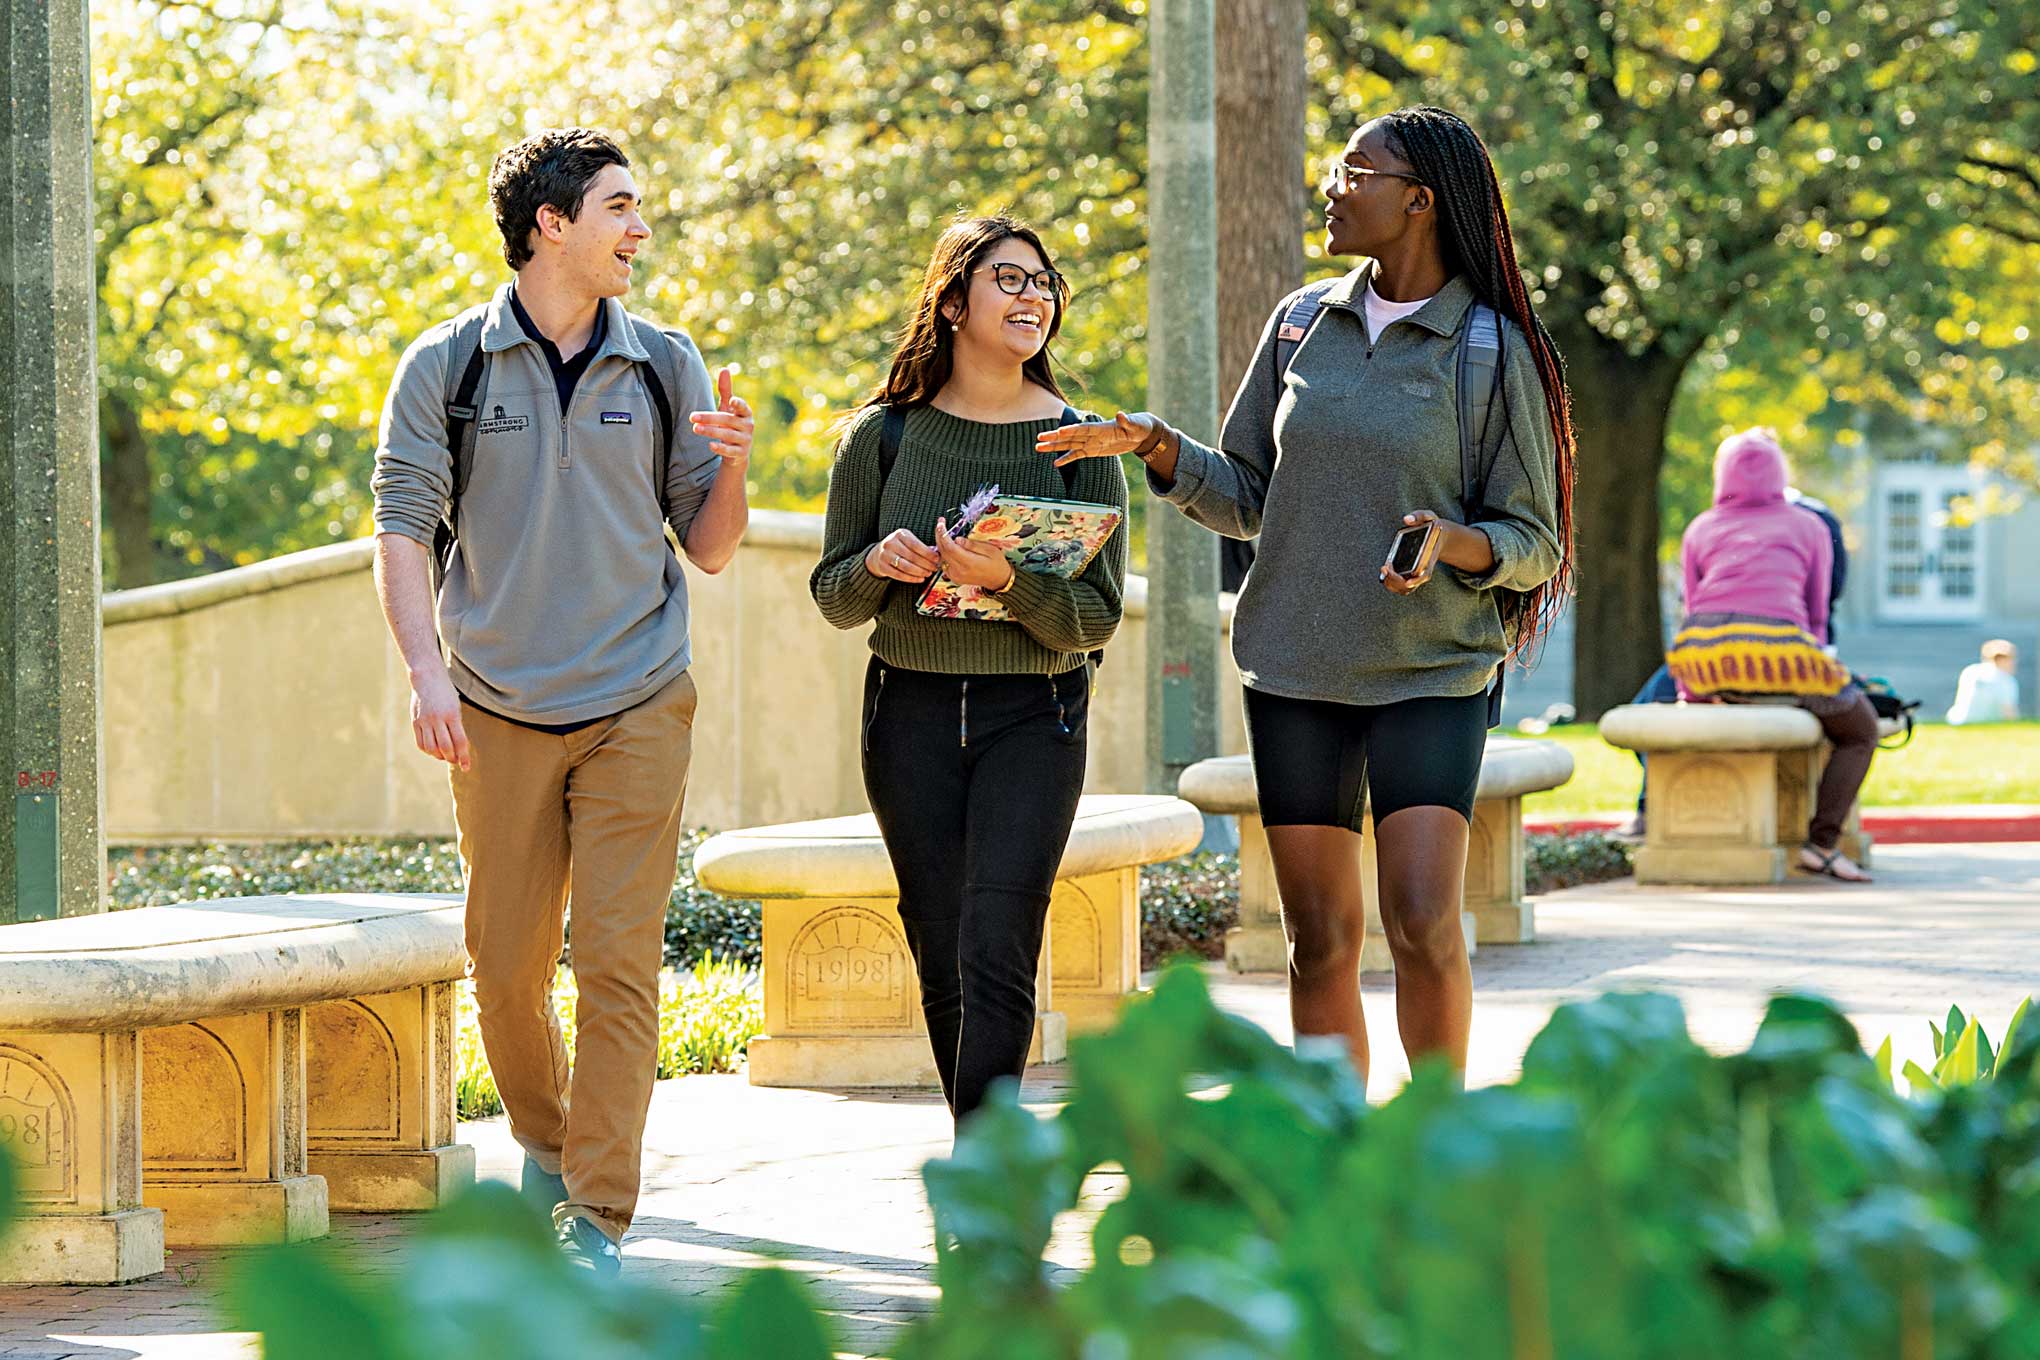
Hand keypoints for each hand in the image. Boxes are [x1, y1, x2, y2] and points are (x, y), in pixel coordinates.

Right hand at [410, 665, 471, 770]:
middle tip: (456, 761)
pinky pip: (420, 742)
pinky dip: (428, 750)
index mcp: (452, 714)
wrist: (427, 677)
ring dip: (440, 756)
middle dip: (453, 758)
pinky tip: (434, 750)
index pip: (460, 741)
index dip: (464, 757)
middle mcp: (438, 718)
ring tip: (445, 756)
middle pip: (446, 747)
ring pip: (431, 747)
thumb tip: (459, 748)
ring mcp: (424, 720)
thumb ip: (456, 726)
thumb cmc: (446, 693)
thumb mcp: (456, 706)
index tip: (467, 767)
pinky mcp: (415, 721)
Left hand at [689, 368, 752, 462]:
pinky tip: (710, 445)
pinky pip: (730, 451)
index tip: (731, 400)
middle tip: (692, 417)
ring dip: (710, 431)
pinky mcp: (740, 453)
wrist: (738, 453)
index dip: (738, 404)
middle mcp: (747, 426)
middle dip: (710, 418)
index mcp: (745, 413)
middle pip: (727, 420)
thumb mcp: (728, 408)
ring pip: (727, 434)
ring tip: (695, 428)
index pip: (743, 407)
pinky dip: (721, 449)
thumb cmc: (731, 424)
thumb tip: (724, 369)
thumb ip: (726, 390)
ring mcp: (745, 440)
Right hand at [866, 528, 941, 581]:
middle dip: (926, 564)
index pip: (916, 545)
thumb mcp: (907, 540)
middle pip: (912, 557)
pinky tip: (920, 579)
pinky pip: (899, 575)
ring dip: (920, 572)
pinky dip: (911, 578)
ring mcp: (885, 555)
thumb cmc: (899, 546)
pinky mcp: (883, 567)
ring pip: (906, 567)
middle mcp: (891, 543)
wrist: (878, 553)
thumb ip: (920, 546)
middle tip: (935, 568)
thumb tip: (937, 554)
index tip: (937, 559)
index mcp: (899, 534)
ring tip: (928, 574)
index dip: (928, 553)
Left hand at [934, 515, 1016, 590]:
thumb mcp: (989, 549)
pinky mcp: (954, 577)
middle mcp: (960, 571)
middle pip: (943, 551)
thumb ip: (972, 545)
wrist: (999, 580)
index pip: (950, 548)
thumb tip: (957, 539)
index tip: (941, 524)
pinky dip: (943, 553)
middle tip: (940, 524)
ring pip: (942, 557)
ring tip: (943, 532)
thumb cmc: (997, 563)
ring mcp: (956, 575)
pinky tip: (947, 545)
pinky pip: (944, 563)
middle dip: (939, 536)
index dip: (943, 535)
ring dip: (940, 544)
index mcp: (969, 563)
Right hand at [1036, 411, 1163, 466]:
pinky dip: (1067, 459)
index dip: (1071, 430)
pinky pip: (1077, 455)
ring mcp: (1091, 442)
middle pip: (1070, 436)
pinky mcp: (1093, 450)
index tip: (1058, 432)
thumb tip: (1121, 414)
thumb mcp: (1134, 425)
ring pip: (1069, 445)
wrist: (1139, 433)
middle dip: (1054, 437)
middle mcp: (1092, 434)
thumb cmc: (1137, 426)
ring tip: (1038, 447)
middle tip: (1039, 438)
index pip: (1083, 429)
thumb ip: (1126, 421)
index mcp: (1100, 427)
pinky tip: (1055, 463)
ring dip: (1054, 447)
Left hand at [1381, 509, 1444, 595]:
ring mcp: (1417, 573)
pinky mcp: (1411, 574)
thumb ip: (1419, 515)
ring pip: (1404, 588)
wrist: (1439, 535)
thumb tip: (1407, 519)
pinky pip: (1401, 586)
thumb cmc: (1432, 525)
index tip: (1407, 582)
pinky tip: (1385, 572)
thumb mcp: (1429, 516)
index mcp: (1429, 558)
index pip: (1425, 574)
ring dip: (1392, 584)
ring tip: (1384, 569)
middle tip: (1385, 567)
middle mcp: (1424, 568)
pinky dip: (1391, 583)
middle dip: (1395, 579)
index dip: (1417, 580)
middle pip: (1411, 584)